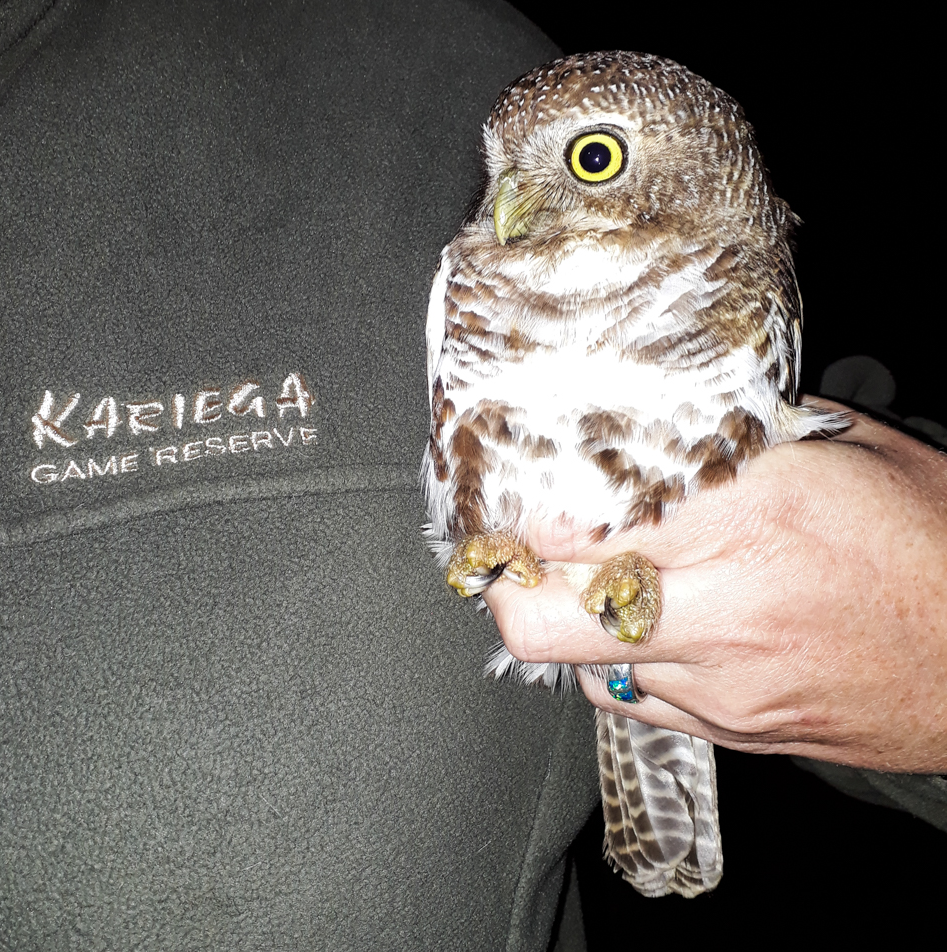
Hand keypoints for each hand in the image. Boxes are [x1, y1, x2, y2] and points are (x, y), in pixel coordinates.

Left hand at [482, 400, 946, 772]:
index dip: (529, 501)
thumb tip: (647, 426)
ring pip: (571, 658)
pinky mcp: (732, 729)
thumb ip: (737, 435)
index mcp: (756, 511)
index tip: (519, 485)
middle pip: (544, 610)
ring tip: (590, 575)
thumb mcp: (847, 449)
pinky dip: (608, 656)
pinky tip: (643, 623)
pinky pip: (622, 696)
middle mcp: (728, 603)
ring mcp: (724, 681)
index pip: (580, 513)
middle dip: (511, 576)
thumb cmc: (936, 545)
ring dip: (562, 611)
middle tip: (521, 543)